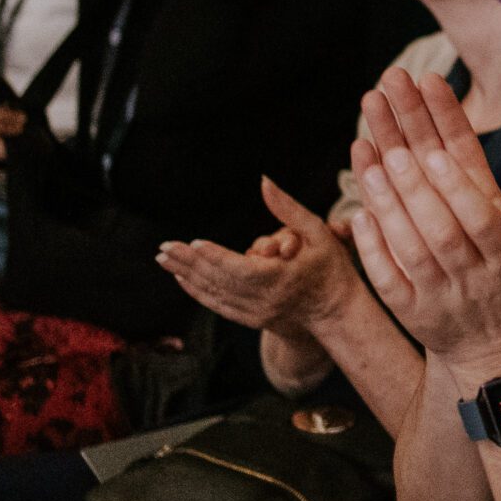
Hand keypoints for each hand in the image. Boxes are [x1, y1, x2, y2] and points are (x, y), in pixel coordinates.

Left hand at [159, 175, 369, 337]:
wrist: (337, 312)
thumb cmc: (330, 267)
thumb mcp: (317, 232)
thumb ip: (288, 207)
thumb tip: (264, 180)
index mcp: (281, 278)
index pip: (240, 268)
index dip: (215, 256)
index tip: (192, 243)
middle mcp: (265, 300)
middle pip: (219, 280)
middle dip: (189, 263)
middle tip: (163, 248)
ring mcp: (256, 313)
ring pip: (214, 294)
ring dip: (187, 276)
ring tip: (164, 259)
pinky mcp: (251, 319)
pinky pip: (218, 305)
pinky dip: (198, 291)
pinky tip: (182, 278)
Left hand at [345, 68, 500, 383]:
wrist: (494, 353)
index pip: (483, 221)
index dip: (460, 189)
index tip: (437, 154)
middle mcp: (473, 278)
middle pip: (442, 232)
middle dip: (417, 191)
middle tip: (395, 152)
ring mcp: (438, 296)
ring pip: (411, 252)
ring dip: (389, 211)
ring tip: (370, 168)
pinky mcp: (410, 312)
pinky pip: (387, 281)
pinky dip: (372, 249)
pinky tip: (358, 214)